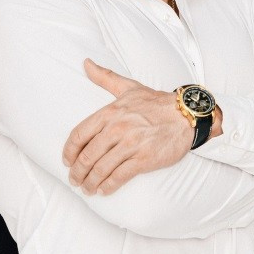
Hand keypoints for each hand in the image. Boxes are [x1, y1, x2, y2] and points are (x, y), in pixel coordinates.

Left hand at [62, 59, 192, 194]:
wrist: (187, 115)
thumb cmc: (157, 102)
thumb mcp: (129, 87)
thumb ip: (105, 77)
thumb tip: (86, 63)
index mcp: (110, 112)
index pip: (79, 135)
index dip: (69, 151)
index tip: (66, 161)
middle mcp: (117, 129)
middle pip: (87, 156)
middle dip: (77, 172)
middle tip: (75, 179)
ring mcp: (130, 145)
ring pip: (101, 169)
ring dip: (90, 182)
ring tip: (87, 188)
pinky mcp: (144, 160)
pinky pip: (119, 177)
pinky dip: (108, 186)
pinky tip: (103, 190)